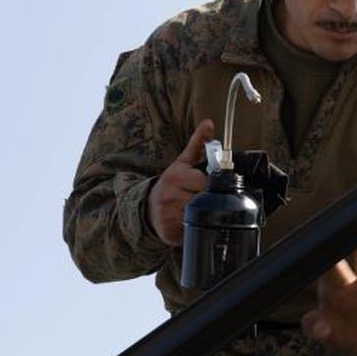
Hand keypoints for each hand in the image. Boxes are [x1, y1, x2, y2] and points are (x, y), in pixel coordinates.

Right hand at [146, 119, 213, 245]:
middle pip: (204, 199)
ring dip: (201, 213)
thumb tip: (209, 123)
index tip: (203, 185)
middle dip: (206, 199)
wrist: (148, 208)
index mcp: (175, 177)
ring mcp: (168, 215)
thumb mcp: (182, 163)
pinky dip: (194, 226)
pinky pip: (192, 229)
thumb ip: (197, 143)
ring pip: (199, 214)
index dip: (208, 185)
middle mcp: (169, 195)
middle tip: (198, 198)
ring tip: (194, 208)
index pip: (204, 182)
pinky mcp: (169, 232)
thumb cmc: (171, 184)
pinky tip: (189, 221)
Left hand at [302, 236, 356, 355]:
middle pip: (344, 262)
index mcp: (333, 292)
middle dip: (342, 245)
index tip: (318, 240)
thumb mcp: (330, 336)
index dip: (321, 257)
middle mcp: (352, 286)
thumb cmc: (351, 337)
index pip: (325, 270)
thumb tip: (314, 324)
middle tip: (338, 225)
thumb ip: (316, 329)